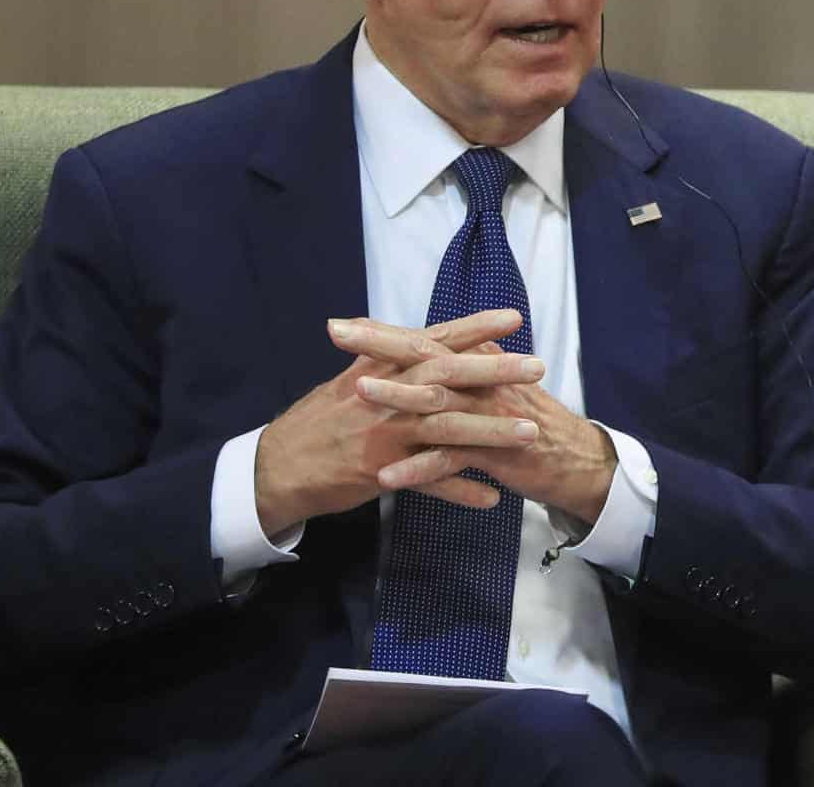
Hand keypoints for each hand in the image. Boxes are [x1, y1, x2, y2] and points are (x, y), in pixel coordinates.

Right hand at [252, 309, 541, 535]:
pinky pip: (428, 483)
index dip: (473, 327)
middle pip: (446, 377)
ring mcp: (384, 434)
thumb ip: (380, 358)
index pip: (433, 340)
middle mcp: (384, 395)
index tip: (513, 317)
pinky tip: (493, 496)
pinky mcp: (380, 472)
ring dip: (490, 430)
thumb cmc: (317, 421)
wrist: (276, 468)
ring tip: (531, 432)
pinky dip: (460, 490)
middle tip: (538, 367)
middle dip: (494, 371)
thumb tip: (407, 333)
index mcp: (380, 368)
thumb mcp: (347, 379)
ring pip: (445, 428)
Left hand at [353, 351, 618, 525]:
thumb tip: (419, 354)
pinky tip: (388, 477)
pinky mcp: (497, 451)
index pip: (427, 338)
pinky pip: (452, 459)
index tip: (341, 324)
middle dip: (380, 344)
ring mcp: (490, 413)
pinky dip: (420, 469)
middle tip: (338, 334)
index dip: (384, 331)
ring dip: (398, 394)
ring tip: (358, 391)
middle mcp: (484, 379)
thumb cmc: (524, 424)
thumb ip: (460, 371)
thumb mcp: (493, 388)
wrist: (573, 460)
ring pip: (439, 399)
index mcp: (480, 361)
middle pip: (427, 355)